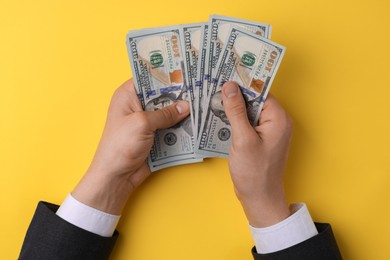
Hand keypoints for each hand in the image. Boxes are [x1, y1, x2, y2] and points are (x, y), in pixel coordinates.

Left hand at [72, 79, 189, 213]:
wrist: (116, 176)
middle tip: (199, 88)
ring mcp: (146, 122)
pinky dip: (181, 127)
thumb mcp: (143, 123)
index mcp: (127, 95)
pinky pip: (170, 128)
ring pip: (168, 112)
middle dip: (178, 94)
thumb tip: (186, 106)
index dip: (166, 74)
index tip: (185, 70)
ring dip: (182, 113)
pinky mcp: (154, 136)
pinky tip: (195, 124)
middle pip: (162, 95)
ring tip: (202, 105)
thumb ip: (165, 113)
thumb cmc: (120, 145)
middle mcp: (137, 106)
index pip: (148, 78)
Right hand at [222, 81, 291, 227]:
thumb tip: (229, 87)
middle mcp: (276, 122)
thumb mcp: (243, 139)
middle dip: (235, 94)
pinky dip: (235, 119)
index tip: (224, 74)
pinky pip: (247, 123)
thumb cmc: (254, 172)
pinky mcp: (260, 139)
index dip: (242, 83)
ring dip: (233, 107)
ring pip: (249, 111)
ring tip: (213, 98)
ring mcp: (268, 131)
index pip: (260, 92)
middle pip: (254, 100)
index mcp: (278, 118)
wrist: (259, 198)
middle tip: (214, 85)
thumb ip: (236, 111)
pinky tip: (220, 116)